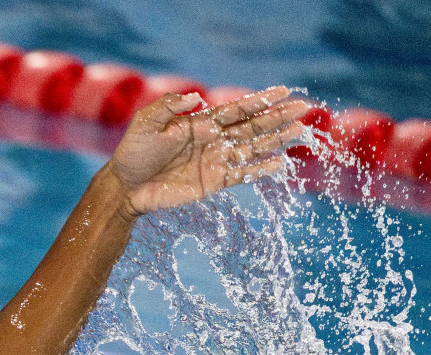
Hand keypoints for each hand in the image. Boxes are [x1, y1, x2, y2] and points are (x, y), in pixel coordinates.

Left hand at [107, 86, 312, 216]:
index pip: (236, 110)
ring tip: (300, 131)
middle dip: (278, 118)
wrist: (125, 187)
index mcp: (201, 123)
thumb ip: (168, 107)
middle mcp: (214, 140)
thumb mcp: (145, 124)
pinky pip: (241, 175)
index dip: (260, 101)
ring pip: (253, 149)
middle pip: (252, 127)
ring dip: (276, 141)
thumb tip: (196, 97)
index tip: (284, 92)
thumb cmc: (133, 152)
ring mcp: (216, 161)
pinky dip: (260, 170)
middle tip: (305, 109)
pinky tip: (279, 164)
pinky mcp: (213, 183)